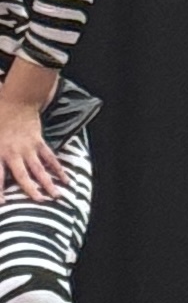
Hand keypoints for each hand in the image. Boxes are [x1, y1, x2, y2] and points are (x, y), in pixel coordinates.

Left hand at [0, 55, 65, 200]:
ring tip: (56, 196)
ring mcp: (28, 148)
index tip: (3, 203)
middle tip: (39, 202)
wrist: (17, 99)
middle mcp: (14, 153)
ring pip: (40, 169)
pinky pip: (50, 158)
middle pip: (24, 175)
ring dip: (48, 183)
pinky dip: (59, 169)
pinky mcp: (38, 143)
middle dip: (31, 190)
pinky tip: (66, 179)